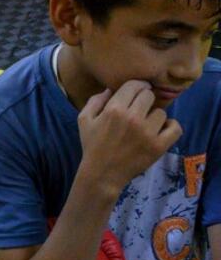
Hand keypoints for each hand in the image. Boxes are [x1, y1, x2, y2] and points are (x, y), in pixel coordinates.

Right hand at [78, 80, 181, 195]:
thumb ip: (96, 100)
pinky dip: (170, 126)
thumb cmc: (92, 145)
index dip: (137, 85)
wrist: (102, 174)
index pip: (134, 85)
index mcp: (114, 109)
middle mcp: (132, 118)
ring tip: (146, 124)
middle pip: (149, 95)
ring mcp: (148, 133)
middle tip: (140, 108)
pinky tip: (161, 129)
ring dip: (154, 116)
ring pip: (161, 112)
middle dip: (144, 99)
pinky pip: (175, 127)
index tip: (137, 91)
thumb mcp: (84, 119)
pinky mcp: (159, 146)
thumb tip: (111, 88)